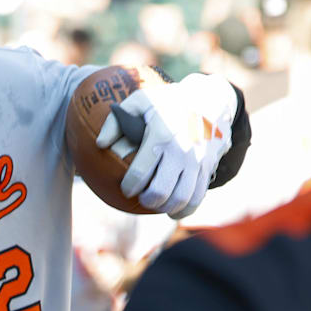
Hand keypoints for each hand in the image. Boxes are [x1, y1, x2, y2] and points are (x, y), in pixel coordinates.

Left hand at [96, 73, 236, 218]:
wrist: (209, 100)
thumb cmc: (166, 102)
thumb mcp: (139, 102)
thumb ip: (116, 121)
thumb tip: (100, 144)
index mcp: (160, 136)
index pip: (140, 173)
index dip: (129, 187)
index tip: (126, 189)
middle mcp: (181, 151)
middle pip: (161, 191)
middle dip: (147, 200)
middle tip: (141, 198)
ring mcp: (197, 161)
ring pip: (181, 199)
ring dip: (165, 207)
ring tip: (155, 203)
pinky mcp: (208, 167)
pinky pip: (198, 197)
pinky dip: (185, 209)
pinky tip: (173, 211)